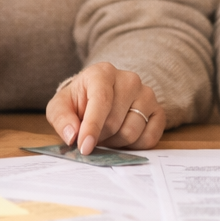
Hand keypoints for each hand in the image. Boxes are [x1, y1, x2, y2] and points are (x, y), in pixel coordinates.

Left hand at [46, 62, 163, 153]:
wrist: (98, 97)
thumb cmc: (79, 101)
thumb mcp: (60, 106)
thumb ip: (62, 119)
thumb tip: (72, 135)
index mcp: (103, 73)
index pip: (101, 101)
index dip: (92, 127)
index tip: (84, 147)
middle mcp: (129, 80)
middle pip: (115, 122)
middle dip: (100, 137)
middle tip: (92, 136)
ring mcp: (147, 94)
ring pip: (132, 132)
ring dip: (115, 143)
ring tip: (106, 134)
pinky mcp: (158, 111)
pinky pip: (149, 138)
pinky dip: (133, 146)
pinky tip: (122, 137)